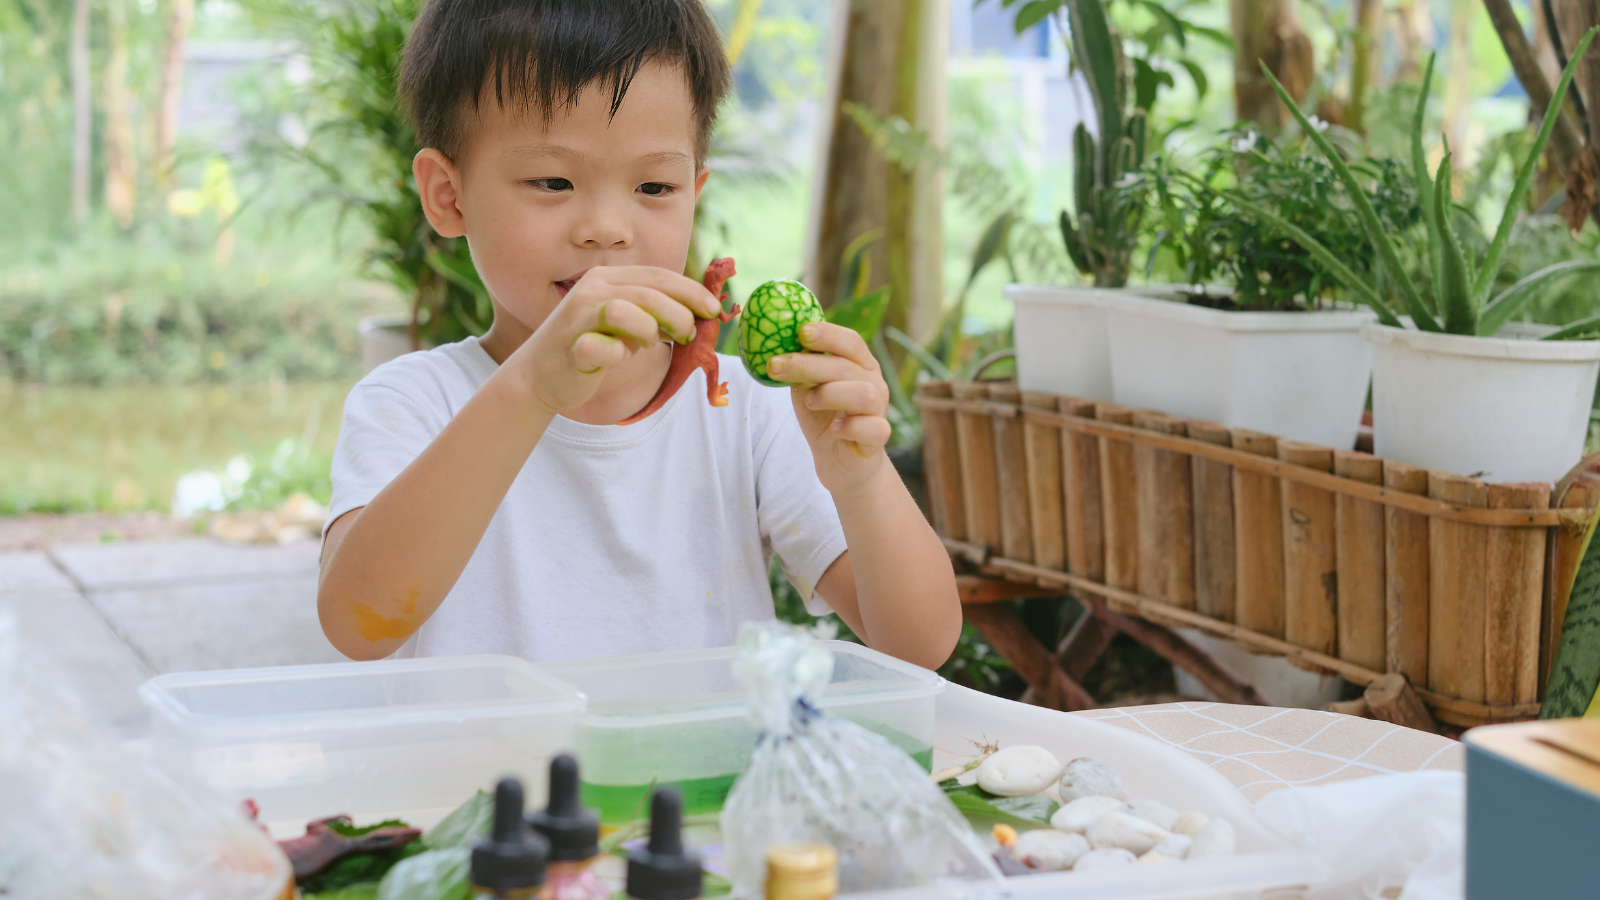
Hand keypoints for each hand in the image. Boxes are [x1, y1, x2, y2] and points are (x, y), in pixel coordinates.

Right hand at [511, 266, 721, 414]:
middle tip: (690, 335)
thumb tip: (700, 316)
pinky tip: (619, 359)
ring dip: (648, 330)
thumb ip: (656, 316)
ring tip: (650, 345)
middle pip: (648, 293)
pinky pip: (600, 348)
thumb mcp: (628, 326)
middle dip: (679, 313)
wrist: (540, 376)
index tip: (714, 310)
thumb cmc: (591, 348)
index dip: (691, 291)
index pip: (658, 275)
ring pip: (625, 311)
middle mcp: (591, 290)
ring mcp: (577, 317)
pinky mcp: (569, 346)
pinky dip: (616, 354)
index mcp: (608, 279)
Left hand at [767, 322, 892, 496]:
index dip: (827, 334)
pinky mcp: (878, 438)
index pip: (850, 341)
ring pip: (863, 394)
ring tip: (810, 402)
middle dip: (807, 364)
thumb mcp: (807, 389)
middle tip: (774, 366)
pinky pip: (872, 428)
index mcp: (859, 365)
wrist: (841, 462)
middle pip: (846, 366)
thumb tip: (772, 347)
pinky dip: (850, 427)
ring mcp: (879, 410)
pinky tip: (835, 429)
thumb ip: (799, 369)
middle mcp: (873, 383)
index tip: (800, 331)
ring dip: (830, 394)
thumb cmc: (824, 418)